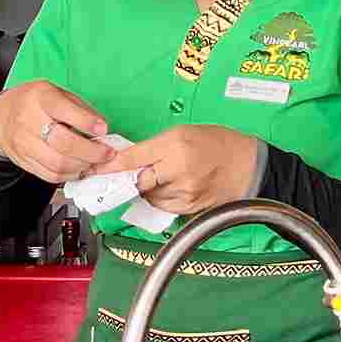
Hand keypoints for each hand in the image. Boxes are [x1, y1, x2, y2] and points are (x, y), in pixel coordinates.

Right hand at [0, 79, 115, 184]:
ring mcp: (24, 143)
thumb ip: (79, 108)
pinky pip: (49, 175)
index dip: (86, 122)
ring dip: (82, 166)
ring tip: (95, 163)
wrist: (2, 116)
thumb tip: (102, 128)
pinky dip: (69, 175)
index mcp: (41, 97)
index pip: (64, 110)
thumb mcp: (57, 93)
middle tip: (107, 153)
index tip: (104, 129)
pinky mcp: (23, 161)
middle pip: (63, 143)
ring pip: (57, 163)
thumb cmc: (35, 102)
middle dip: (91, 152)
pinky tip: (79, 169)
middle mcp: (29, 120)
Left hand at [115, 124, 262, 217]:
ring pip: (149, 196)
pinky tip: (172, 187)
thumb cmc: (216, 142)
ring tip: (163, 177)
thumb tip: (127, 160)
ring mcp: (185, 194)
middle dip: (131, 179)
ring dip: (147, 189)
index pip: (133, 158)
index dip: (111, 166)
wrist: (247, 165)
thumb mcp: (183, 132)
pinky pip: (164, 207)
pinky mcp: (190, 209)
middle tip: (128, 174)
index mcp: (176, 145)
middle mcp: (179, 171)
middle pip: (138, 181)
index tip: (93, 169)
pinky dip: (161, 199)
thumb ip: (155, 147)